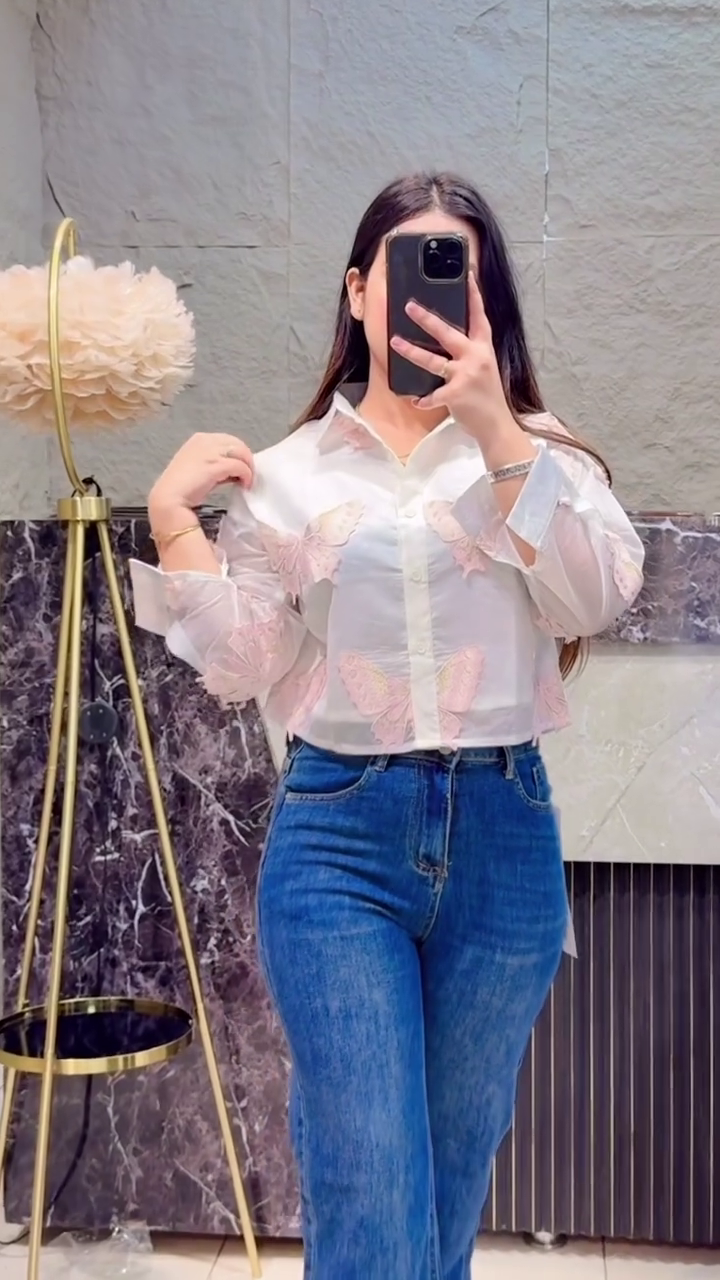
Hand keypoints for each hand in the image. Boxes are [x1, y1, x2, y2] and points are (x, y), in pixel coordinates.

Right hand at [149, 432, 254, 514]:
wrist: (169, 498)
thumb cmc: (183, 488)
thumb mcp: (200, 468)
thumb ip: (216, 463)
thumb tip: (236, 468)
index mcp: (199, 439)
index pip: (228, 440)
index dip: (238, 453)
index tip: (240, 468)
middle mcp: (205, 440)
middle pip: (238, 443)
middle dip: (246, 459)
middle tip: (248, 475)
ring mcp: (210, 451)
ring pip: (241, 452)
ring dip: (248, 467)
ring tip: (247, 481)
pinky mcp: (215, 465)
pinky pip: (240, 466)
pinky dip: (246, 475)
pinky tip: (244, 485)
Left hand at [389, 274, 518, 444]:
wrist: (496, 424)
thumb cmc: (487, 395)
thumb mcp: (483, 367)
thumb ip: (468, 352)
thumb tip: (446, 340)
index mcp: (484, 348)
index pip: (479, 316)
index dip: (474, 295)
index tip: (467, 274)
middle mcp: (476, 357)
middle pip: (448, 333)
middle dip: (427, 319)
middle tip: (409, 306)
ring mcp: (466, 375)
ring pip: (433, 360)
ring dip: (411, 352)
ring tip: (394, 342)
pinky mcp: (457, 394)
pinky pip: (433, 395)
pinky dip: (423, 399)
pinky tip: (415, 400)